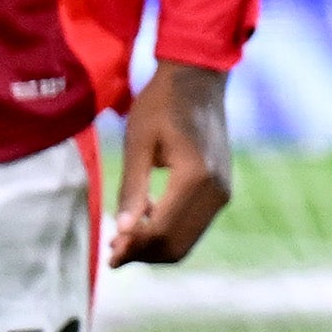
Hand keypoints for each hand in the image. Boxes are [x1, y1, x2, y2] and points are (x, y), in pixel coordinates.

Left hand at [109, 59, 233, 265]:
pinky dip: (170, 231)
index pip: (161, 231)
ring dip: (156, 245)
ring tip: (124, 238)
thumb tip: (121, 233)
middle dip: (143, 254)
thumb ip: (132, 189)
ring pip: (187, 240)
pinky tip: (146, 217)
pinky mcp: (222, 188)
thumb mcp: (138, 143)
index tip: (108, 253)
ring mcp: (223, 191)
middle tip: (113, 250)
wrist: (197, 77)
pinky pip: (195, 225)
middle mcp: (216, 190)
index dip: (133, 248)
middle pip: (176, 245)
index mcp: (195, 176)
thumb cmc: (161, 103)